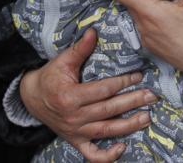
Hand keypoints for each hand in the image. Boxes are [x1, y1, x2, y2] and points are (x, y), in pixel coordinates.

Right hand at [20, 28, 154, 161]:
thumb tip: (94, 31)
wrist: (31, 99)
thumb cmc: (50, 77)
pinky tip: (122, 148)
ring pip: (106, 131)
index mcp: (70, 96)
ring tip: (147, 117)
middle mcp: (73, 117)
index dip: (122, 82)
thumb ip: (80, 49)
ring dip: (129, 126)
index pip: (103, 90)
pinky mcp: (75, 141)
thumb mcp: (62, 61)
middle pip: (109, 110)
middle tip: (151, 96)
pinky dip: (107, 156)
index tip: (138, 75)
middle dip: (132, 102)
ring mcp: (75, 131)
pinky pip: (92, 154)